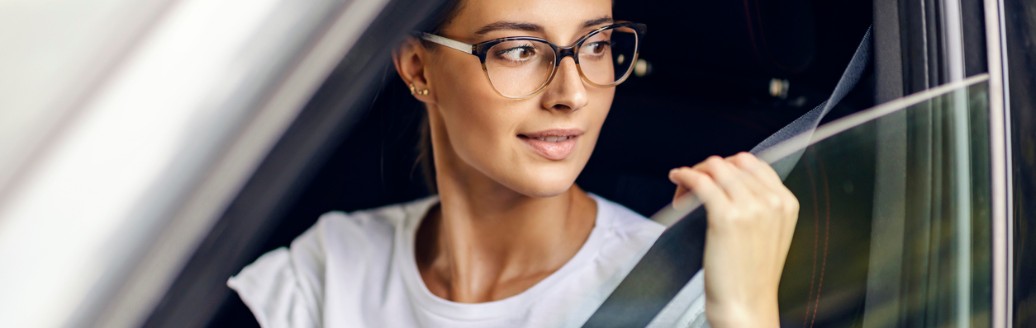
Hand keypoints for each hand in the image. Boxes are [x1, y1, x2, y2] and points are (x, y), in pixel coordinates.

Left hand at [668, 153, 798, 326]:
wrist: (746, 305)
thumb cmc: (751, 276)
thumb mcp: (770, 233)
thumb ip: (760, 205)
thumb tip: (731, 181)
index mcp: (786, 202)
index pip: (753, 163)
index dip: (728, 166)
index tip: (711, 176)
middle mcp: (771, 201)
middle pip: (732, 162)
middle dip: (708, 169)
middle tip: (692, 186)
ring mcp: (750, 207)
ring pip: (715, 167)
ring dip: (694, 173)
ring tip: (683, 192)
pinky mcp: (725, 216)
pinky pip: (701, 181)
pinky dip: (685, 175)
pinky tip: (677, 179)